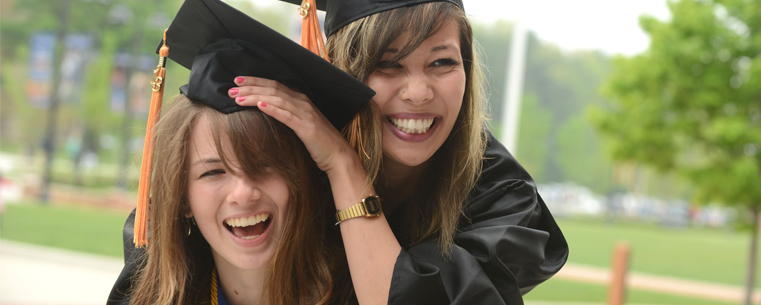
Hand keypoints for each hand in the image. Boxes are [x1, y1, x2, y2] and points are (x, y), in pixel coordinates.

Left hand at [230, 76, 357, 173]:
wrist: (338, 156)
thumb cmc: (318, 143)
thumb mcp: (301, 124)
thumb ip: (287, 115)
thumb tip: (266, 111)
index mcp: (300, 100)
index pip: (274, 85)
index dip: (255, 81)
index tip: (237, 82)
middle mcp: (302, 103)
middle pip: (273, 89)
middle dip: (250, 87)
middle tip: (231, 89)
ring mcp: (305, 114)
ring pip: (277, 100)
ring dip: (256, 97)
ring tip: (238, 98)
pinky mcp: (307, 128)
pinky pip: (287, 116)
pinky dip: (273, 110)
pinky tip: (260, 106)